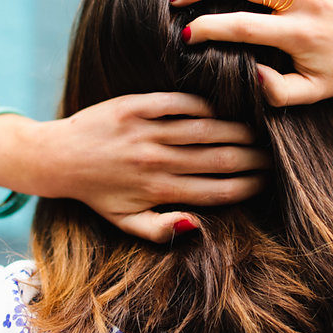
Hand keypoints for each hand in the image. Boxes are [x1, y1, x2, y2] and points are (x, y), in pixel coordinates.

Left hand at [35, 92, 269, 242]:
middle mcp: (154, 162)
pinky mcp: (134, 106)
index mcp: (157, 192)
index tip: (266, 182)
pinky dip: (204, 104)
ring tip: (258, 131)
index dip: (247, 187)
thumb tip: (197, 224)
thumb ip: (161, 230)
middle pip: (218, 160)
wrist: (59, 157)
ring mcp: (145, 132)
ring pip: (204, 129)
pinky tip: (224, 107)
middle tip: (273, 156)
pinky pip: (178, 103)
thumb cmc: (99, 193)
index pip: (215, 191)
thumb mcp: (125, 222)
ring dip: (237, 130)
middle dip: (252, 158)